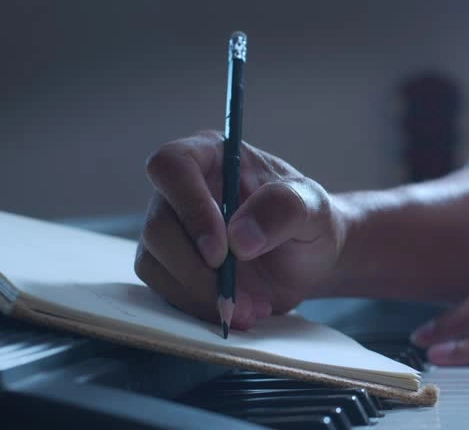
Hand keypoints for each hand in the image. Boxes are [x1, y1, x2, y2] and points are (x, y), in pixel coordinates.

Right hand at [134, 131, 344, 328]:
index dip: (189, 207)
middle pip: (158, 225)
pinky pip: (166, 291)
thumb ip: (284, 210)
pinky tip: (241, 312)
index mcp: (212, 156)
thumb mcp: (313, 208)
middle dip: (198, 270)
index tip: (221, 250)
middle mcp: (182, 191)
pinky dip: (201, 309)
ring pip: (155, 263)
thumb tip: (239, 238)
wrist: (309, 258)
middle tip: (239, 295)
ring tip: (251, 307)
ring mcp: (172, 230)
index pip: (172, 165)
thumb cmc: (309, 220)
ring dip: (201, 295)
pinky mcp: (171, 267)